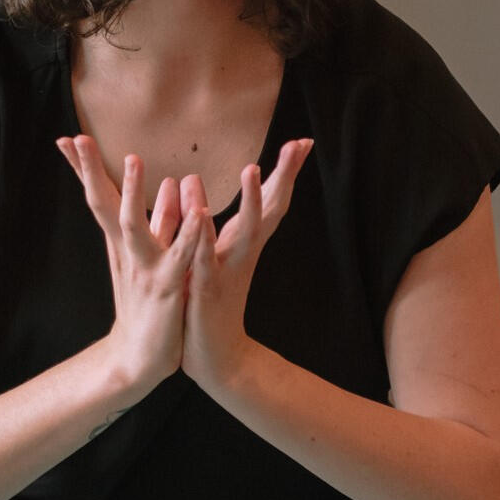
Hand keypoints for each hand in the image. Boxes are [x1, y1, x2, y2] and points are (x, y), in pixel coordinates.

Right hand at [57, 135, 203, 395]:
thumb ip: (163, 220)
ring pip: (132, 226)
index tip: (67, 136)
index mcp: (121, 242)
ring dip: (131, 193)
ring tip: (132, 159)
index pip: (98, 197)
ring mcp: (143, 269)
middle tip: (77, 138)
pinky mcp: (166, 289)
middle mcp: (125, 251)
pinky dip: (187, 235)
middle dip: (90, 170)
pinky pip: (179, 257)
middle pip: (102, 204)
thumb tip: (168, 185)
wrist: (138, 358)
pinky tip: (198, 214)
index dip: (83, 168)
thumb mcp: (154, 257)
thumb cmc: (148, 304)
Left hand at [180, 138, 313, 392]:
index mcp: (244, 244)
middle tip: (296, 146)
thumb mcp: (211, 257)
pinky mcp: (206, 290)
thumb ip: (205, 224)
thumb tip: (196, 188)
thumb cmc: (208, 301)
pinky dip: (205, 239)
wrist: (215, 358)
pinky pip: (206, 261)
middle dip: (281, 178)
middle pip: (269, 211)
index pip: (270, 202)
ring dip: (249, 201)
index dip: (286, 173)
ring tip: (251, 169)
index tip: (302, 141)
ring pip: (243, 232)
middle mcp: (243, 254)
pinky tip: (202, 217)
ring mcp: (228, 272)